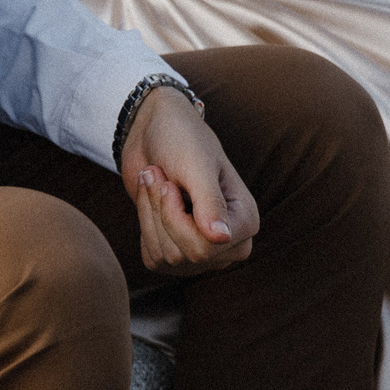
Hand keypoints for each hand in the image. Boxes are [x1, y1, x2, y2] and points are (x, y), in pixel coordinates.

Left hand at [119, 89, 256, 275]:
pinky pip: (152, 258)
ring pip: (164, 257)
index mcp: (245, 222)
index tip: (168, 183)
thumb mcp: (195, 165)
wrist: (155, 131)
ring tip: (154, 181)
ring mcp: (204, 252)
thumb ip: (210, 202)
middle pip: (183, 255)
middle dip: (159, 212)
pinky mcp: (177, 251)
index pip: (204, 248)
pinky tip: (150, 199)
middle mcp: (229, 243)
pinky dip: (143, 224)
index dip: (175, 216)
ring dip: (148, 213)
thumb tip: (221, 238)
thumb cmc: (181, 140)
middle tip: (157, 176)